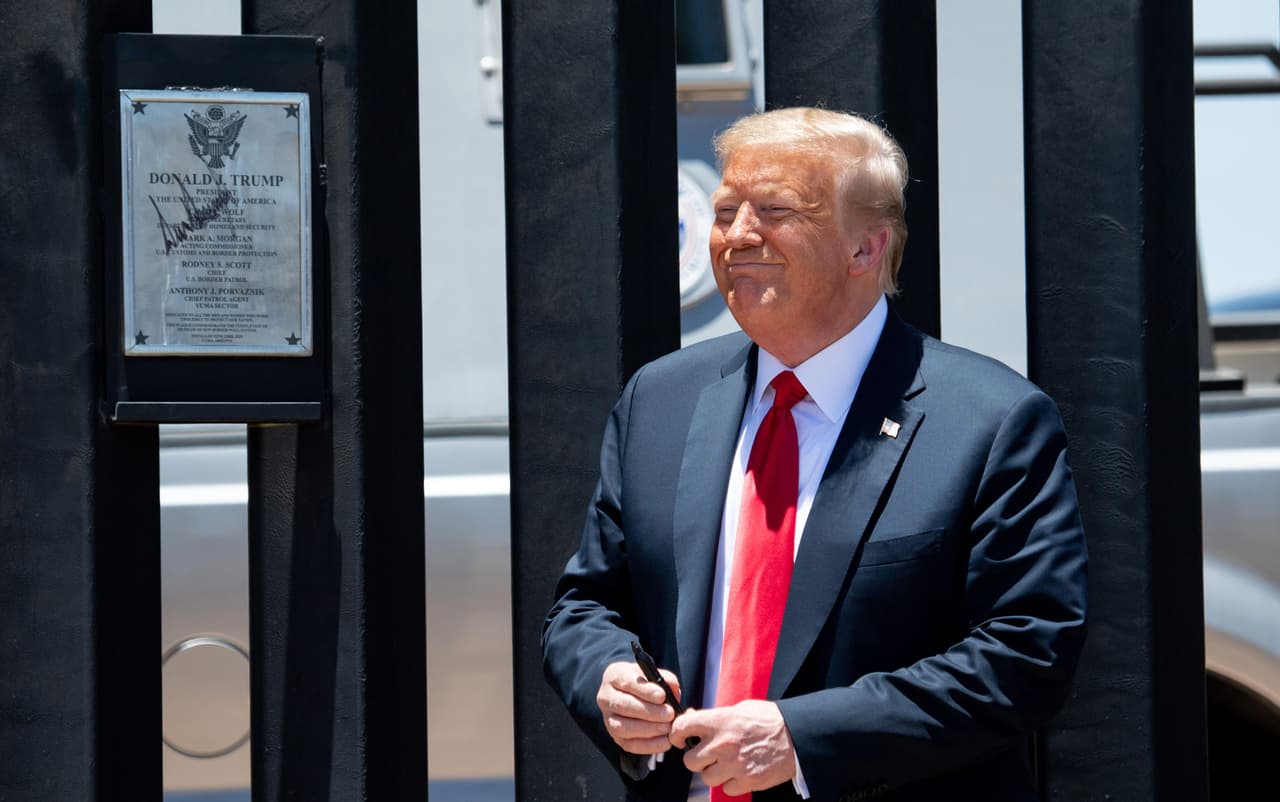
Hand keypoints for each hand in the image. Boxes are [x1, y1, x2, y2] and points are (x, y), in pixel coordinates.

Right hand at [597, 660, 682, 754]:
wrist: (630, 696)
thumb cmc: (644, 683)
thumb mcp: (653, 674)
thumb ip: (665, 679)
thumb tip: (673, 691)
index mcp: (614, 676)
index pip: (626, 682)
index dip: (645, 691)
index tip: (662, 696)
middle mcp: (606, 698)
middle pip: (623, 706)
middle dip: (648, 711)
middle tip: (669, 714)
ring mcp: (608, 719)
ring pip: (623, 727)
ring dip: (648, 729)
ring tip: (667, 728)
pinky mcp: (615, 737)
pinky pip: (629, 745)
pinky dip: (648, 745)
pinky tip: (664, 741)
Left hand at [670, 700, 795, 795]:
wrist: (796, 736)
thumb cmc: (768, 720)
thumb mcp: (740, 709)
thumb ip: (715, 716)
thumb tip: (692, 718)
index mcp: (720, 721)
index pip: (682, 726)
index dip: (676, 733)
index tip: (679, 738)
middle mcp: (723, 744)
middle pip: (690, 761)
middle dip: (696, 758)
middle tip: (707, 755)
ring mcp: (734, 765)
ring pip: (706, 777)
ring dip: (713, 772)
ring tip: (726, 764)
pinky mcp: (746, 781)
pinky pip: (725, 789)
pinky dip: (730, 783)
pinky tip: (739, 772)